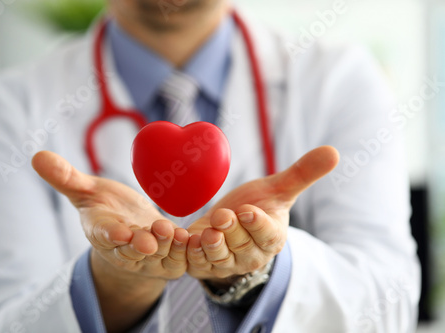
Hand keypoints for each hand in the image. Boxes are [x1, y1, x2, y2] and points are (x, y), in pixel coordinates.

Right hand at [31, 151, 188, 331]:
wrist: (131, 232)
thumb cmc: (106, 209)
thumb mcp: (87, 191)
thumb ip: (66, 177)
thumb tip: (36, 155)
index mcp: (103, 232)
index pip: (104, 234)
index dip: (110, 234)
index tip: (117, 231)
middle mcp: (125, 249)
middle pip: (132, 250)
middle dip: (139, 245)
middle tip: (148, 237)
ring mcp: (149, 257)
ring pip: (159, 255)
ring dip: (166, 246)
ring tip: (173, 232)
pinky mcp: (170, 258)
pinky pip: (180, 258)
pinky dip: (187, 250)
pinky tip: (196, 238)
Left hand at [186, 146, 338, 282]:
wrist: (228, 226)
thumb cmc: (255, 205)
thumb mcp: (277, 189)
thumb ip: (302, 173)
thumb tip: (334, 151)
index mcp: (271, 237)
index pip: (268, 235)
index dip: (258, 225)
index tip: (249, 211)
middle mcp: (250, 255)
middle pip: (241, 245)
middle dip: (232, 230)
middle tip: (223, 216)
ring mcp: (227, 263)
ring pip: (219, 258)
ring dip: (211, 246)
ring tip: (207, 232)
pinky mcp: (204, 266)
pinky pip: (195, 264)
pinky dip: (189, 254)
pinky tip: (184, 240)